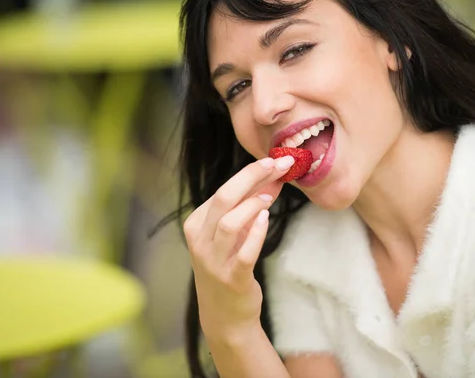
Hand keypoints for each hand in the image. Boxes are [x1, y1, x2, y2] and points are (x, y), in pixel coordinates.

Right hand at [183, 156, 295, 341]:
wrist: (225, 314)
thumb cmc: (229, 265)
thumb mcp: (235, 234)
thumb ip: (249, 206)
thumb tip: (274, 176)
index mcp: (197, 224)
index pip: (222, 190)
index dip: (250, 173)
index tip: (274, 161)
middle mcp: (200, 241)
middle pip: (222, 199)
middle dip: (251, 177)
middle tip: (277, 165)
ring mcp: (214, 261)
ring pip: (229, 223)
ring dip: (252, 205)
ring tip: (271, 195)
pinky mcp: (232, 278)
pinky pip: (244, 252)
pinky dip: (256, 233)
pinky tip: (266, 218)